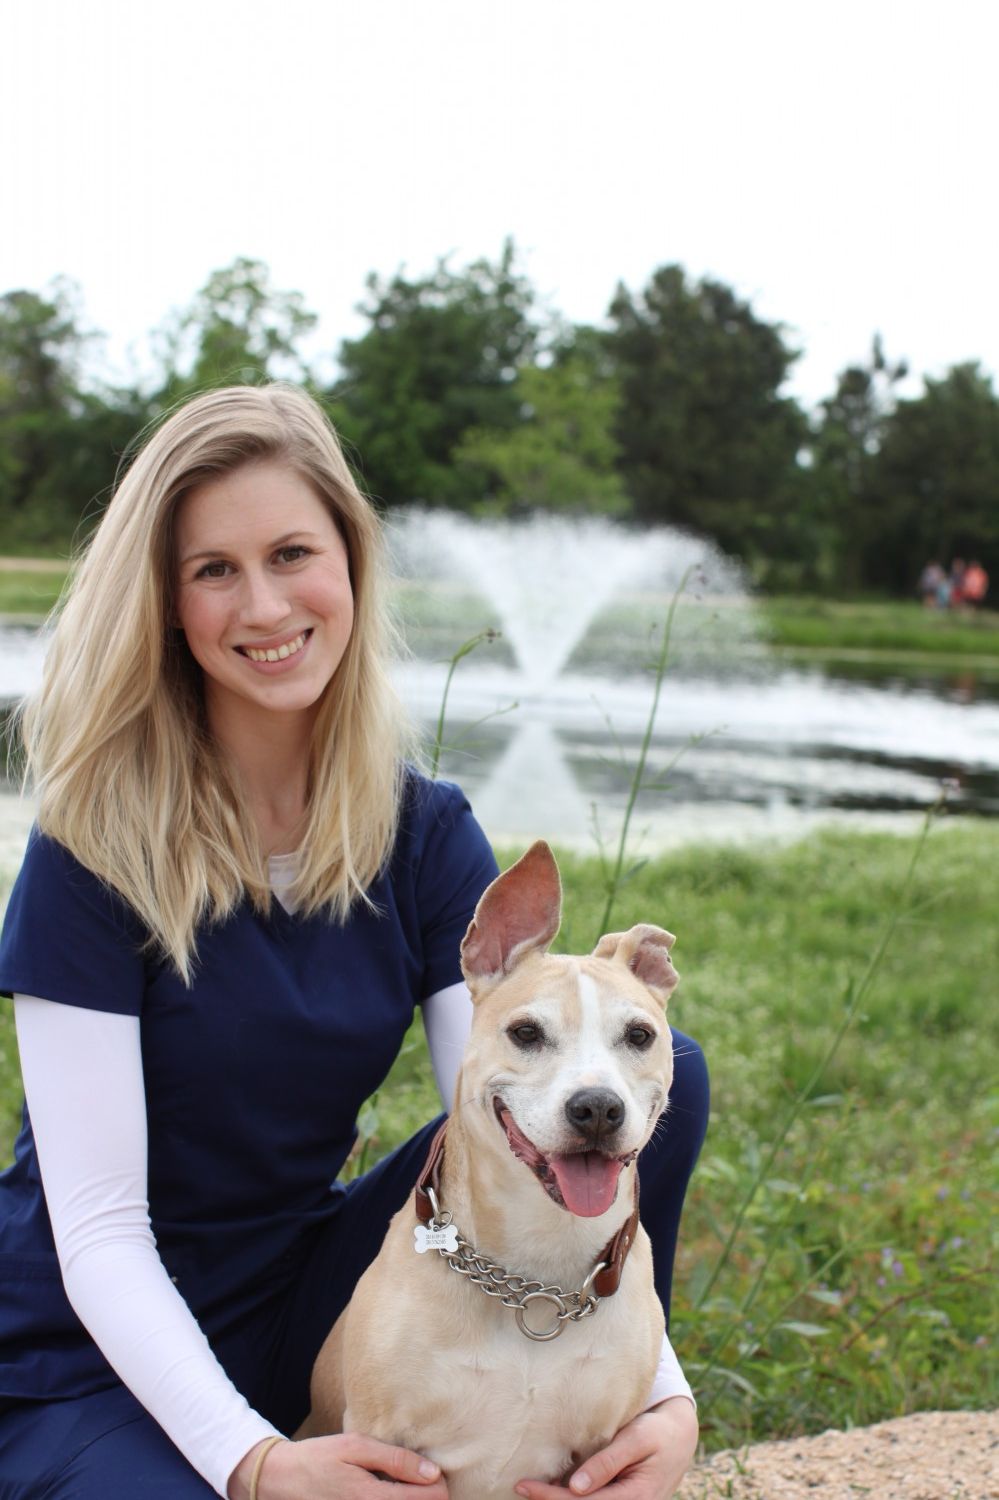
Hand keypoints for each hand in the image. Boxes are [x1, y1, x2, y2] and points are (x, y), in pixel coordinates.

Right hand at [228, 1433, 448, 1499]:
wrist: (282, 1480)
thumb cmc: (320, 1457)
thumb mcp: (356, 1447)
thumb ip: (395, 1460)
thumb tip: (432, 1473)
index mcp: (371, 1498)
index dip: (440, 1489)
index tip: (438, 1476)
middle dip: (427, 1497)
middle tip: (428, 1483)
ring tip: (409, 1488)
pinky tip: (391, 1493)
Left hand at [514, 1397, 697, 1499]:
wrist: (682, 1437)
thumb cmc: (658, 1432)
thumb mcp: (636, 1439)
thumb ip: (607, 1463)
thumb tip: (576, 1487)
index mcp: (636, 1497)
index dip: (552, 1498)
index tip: (525, 1485)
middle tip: (520, 1487)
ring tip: (532, 1490)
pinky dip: (574, 1499)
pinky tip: (554, 1489)